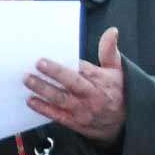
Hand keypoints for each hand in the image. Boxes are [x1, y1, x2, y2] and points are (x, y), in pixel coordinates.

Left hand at [25, 30, 126, 144]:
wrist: (125, 122)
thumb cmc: (118, 92)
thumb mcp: (118, 69)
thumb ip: (109, 50)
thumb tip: (112, 32)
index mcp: (101, 80)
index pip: (83, 69)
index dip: (70, 62)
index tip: (56, 56)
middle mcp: (91, 95)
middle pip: (71, 82)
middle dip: (54, 73)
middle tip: (38, 64)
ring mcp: (83, 110)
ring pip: (60, 99)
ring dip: (43, 89)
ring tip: (29, 80)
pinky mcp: (76, 122)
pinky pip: (58, 115)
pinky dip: (43, 108)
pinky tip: (31, 101)